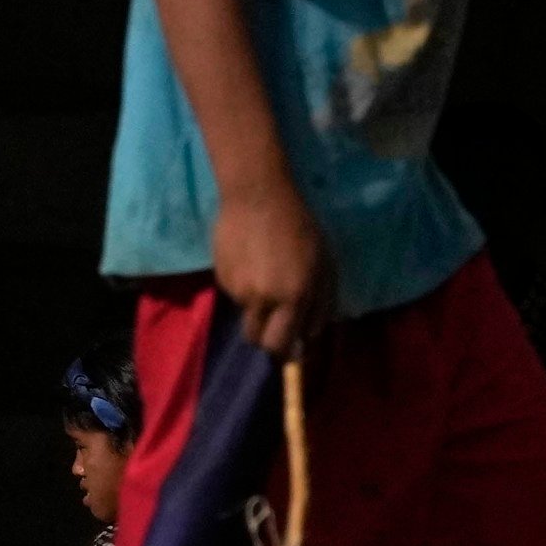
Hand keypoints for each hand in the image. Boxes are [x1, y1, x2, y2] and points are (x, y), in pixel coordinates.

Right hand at [211, 183, 333, 357]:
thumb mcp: (325, 266)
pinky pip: (235, 292)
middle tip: (276, 322)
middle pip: (256, 339)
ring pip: (247, 313)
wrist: (257, 195)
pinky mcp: (220, 275)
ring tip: (265, 274)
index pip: (280, 345)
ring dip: (258, 305)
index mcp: (293, 297)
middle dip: (266, 338)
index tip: (291, 345)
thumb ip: (321, 305)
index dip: (286, 351)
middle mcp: (262, 298)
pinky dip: (245, 285)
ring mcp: (237, 288)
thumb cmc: (300, 228)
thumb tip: (309, 336)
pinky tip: (251, 260)